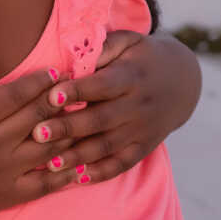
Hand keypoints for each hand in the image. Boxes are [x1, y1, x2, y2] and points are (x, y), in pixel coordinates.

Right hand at [0, 59, 113, 219]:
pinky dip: (65, 172)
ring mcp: (0, 173)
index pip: (15, 95)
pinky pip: (43, 184)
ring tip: (87, 118)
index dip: (40, 82)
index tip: (58, 71)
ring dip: (70, 133)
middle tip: (82, 88)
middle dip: (62, 102)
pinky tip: (80, 160)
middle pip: (37, 119)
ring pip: (47, 149)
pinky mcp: (5, 196)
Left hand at [29, 30, 202, 181]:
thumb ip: (102, 47)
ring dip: (78, 156)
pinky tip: (77, 178)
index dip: (77, 92)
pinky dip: (101, 173)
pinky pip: (122, 164)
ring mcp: (142, 130)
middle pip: (100, 120)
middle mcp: (138, 105)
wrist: (183, 81)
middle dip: (68, 128)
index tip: (51, 96)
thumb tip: (73, 58)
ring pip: (108, 146)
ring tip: (50, 163)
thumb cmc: (141, 57)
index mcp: (132, 76)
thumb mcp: (128, 41)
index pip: (102, 86)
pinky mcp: (144, 147)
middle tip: (37, 133)